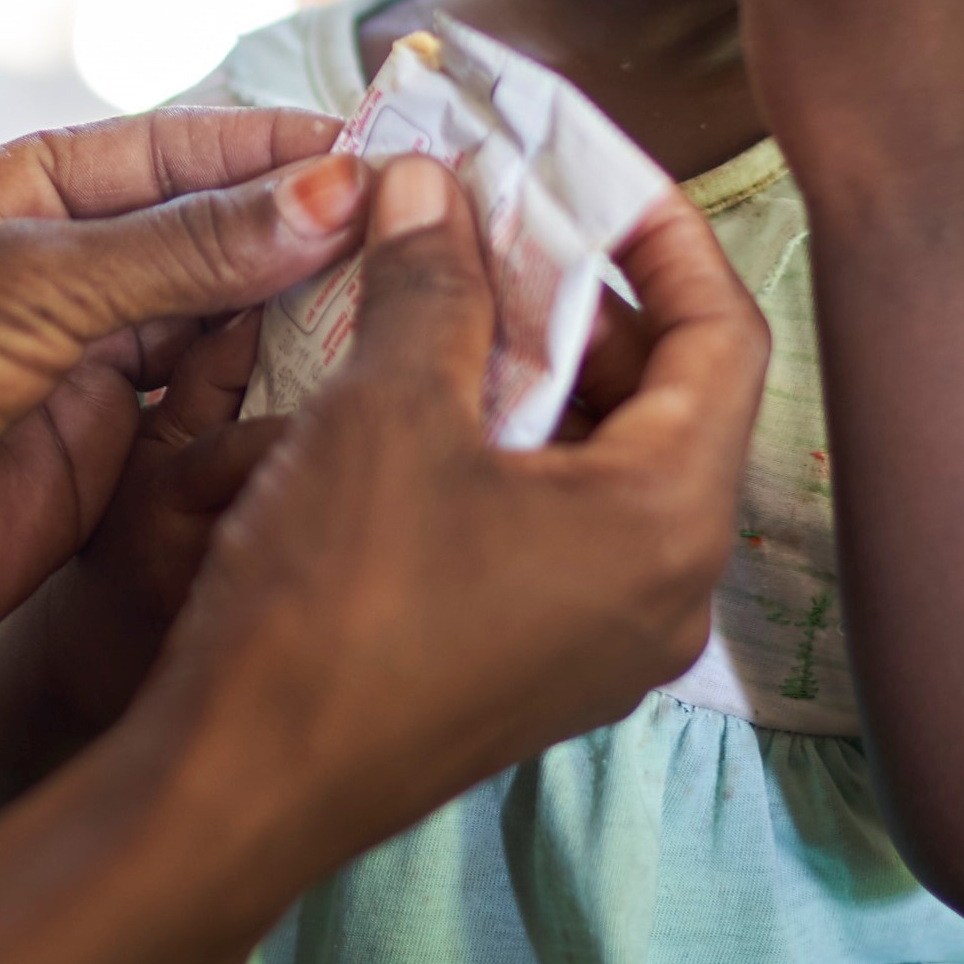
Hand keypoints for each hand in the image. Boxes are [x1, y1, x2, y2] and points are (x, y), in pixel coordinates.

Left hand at [0, 109, 360, 698]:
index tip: (370, 145)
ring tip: (401, 286)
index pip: (162, 154)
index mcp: (5, 199)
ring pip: (212, 326)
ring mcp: (76, 372)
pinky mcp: (101, 464)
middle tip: (412, 216)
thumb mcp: (30, 287)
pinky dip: (267, 395)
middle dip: (297, 226)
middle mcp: (47, 278)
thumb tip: (330, 196)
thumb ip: (186, 248)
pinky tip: (345, 373)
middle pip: (200, 237)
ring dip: (295, 310)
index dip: (264, 149)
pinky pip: (202, 415)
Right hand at [136, 159, 767, 869]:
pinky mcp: (537, 672)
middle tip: (502, 220)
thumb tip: (433, 186)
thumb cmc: (329, 606)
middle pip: (671, 399)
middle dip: (589, 298)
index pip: (725, 336)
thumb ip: (432, 281)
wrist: (238, 791)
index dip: (664, 235)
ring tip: (453, 293)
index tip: (593, 171)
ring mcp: (604, 645)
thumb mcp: (384, 410)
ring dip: (542, 368)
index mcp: (667, 524)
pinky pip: (561, 528)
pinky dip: (514, 445)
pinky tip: (428, 398)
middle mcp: (666, 595)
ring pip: (609, 463)